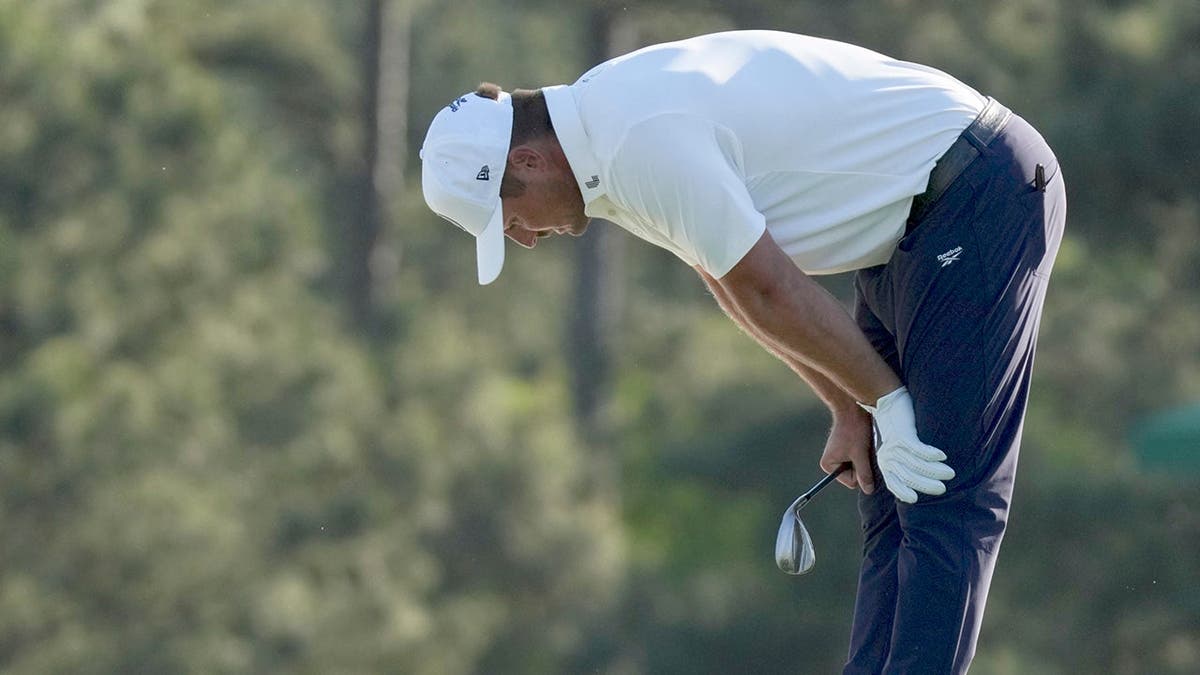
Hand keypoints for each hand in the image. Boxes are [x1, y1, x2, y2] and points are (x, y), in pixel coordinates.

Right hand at [819, 406, 875, 494]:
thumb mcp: (860, 454)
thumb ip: (864, 474)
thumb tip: (868, 490)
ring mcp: (839, 456)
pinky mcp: (846, 450)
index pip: (851, 481)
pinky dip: (863, 453)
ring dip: (863, 458)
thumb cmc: (853, 430)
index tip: (861, 455)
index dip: (860, 471)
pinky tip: (862, 442)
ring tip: (862, 445)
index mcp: (829, 465)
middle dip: (861, 465)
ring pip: (858, 467)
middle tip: (862, 449)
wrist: (852, 409)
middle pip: (854, 476)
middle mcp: (831, 462)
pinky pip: (858, 459)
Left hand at [858, 387, 954, 503]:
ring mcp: (895, 446)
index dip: (905, 492)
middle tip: (943, 488)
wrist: (886, 402)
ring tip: (949, 473)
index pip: (894, 484)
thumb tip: (920, 478)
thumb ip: (903, 463)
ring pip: (916, 465)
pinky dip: (931, 455)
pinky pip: (918, 449)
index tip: (918, 499)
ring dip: (935, 471)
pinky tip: (942, 456)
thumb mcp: (895, 448)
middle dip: (927, 485)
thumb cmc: (896, 427)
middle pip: (909, 478)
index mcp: (885, 463)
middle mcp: (888, 457)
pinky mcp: (903, 435)